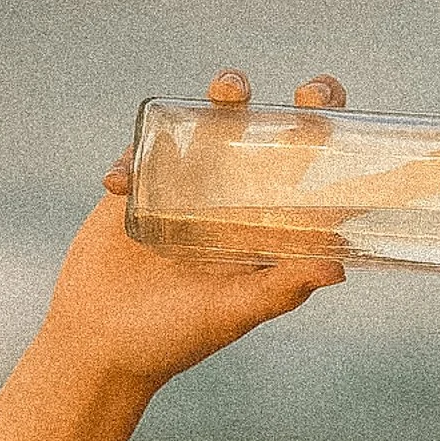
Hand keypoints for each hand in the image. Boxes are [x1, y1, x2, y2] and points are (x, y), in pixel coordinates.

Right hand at [38, 69, 348, 391]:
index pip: (306, 176)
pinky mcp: (139, 186)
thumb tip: (338, 267)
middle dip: (270, 102)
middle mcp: (233, 204)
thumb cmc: (173, 338)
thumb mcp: (232, 312)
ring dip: (220, 97)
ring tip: (223, 96)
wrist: (101, 346)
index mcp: (266, 231)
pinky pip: (142, 151)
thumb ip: (280, 289)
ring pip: (209, 124)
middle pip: (263, 135)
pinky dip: (133, 159)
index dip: (323, 135)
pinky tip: (120, 187)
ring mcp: (186, 189)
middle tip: (268, 95)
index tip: (321, 111)